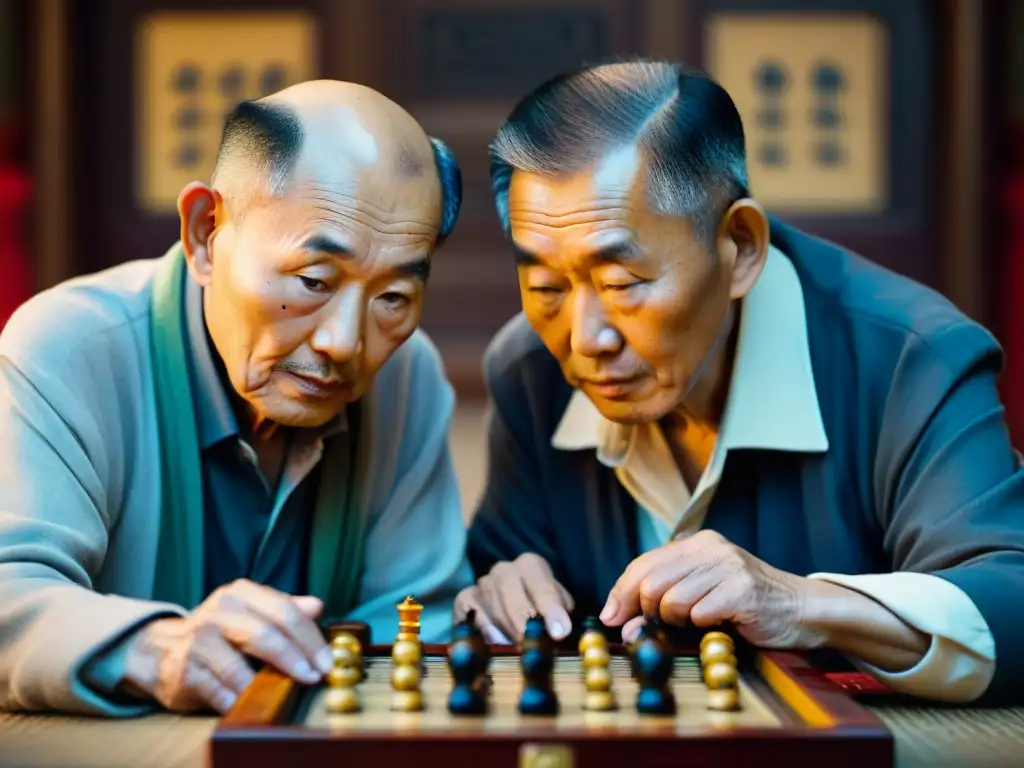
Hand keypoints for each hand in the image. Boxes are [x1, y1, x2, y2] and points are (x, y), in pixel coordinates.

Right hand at [123, 579, 332, 713]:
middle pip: (265, 636)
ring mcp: (198, 641)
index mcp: (242, 593)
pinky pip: (217, 691)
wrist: (163, 649)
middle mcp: (219, 612)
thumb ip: (286, 609)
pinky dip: (236, 701)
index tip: (326, 662)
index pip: (285, 612)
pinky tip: (248, 705)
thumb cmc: (221, 632)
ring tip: (283, 694)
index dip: (310, 639)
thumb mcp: (253, 612)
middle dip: (294, 659)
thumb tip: (317, 607)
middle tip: (314, 678)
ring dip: (265, 684)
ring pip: (239, 667)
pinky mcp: (183, 671)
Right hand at [454, 553, 574, 643]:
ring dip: (506, 632)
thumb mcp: (559, 610)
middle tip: (533, 647)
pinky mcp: (464, 601)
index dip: (550, 608)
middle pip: (511, 594)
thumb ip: (560, 616)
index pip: (541, 585)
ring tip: (519, 650)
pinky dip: (480, 630)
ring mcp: (482, 584)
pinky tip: (493, 643)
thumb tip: (559, 631)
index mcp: (531, 565)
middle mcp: (504, 570)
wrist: (519, 610)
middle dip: (524, 623)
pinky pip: (468, 615)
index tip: (559, 631)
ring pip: (491, 608)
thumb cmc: (544, 611)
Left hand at [600, 530, 826, 648]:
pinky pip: (699, 613)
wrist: (801, 610)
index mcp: (696, 544)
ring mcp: (728, 566)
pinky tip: (718, 623)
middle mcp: (710, 548)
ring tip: (699, 622)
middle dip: (644, 613)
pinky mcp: (743, 589)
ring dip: (678, 621)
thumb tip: (620, 622)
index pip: (642, 564)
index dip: (621, 593)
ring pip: (672, 600)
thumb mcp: (700, 591)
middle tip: (651, 630)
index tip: (611, 618)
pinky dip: (702, 626)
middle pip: (650, 582)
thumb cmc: (745, 605)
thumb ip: (662, 598)